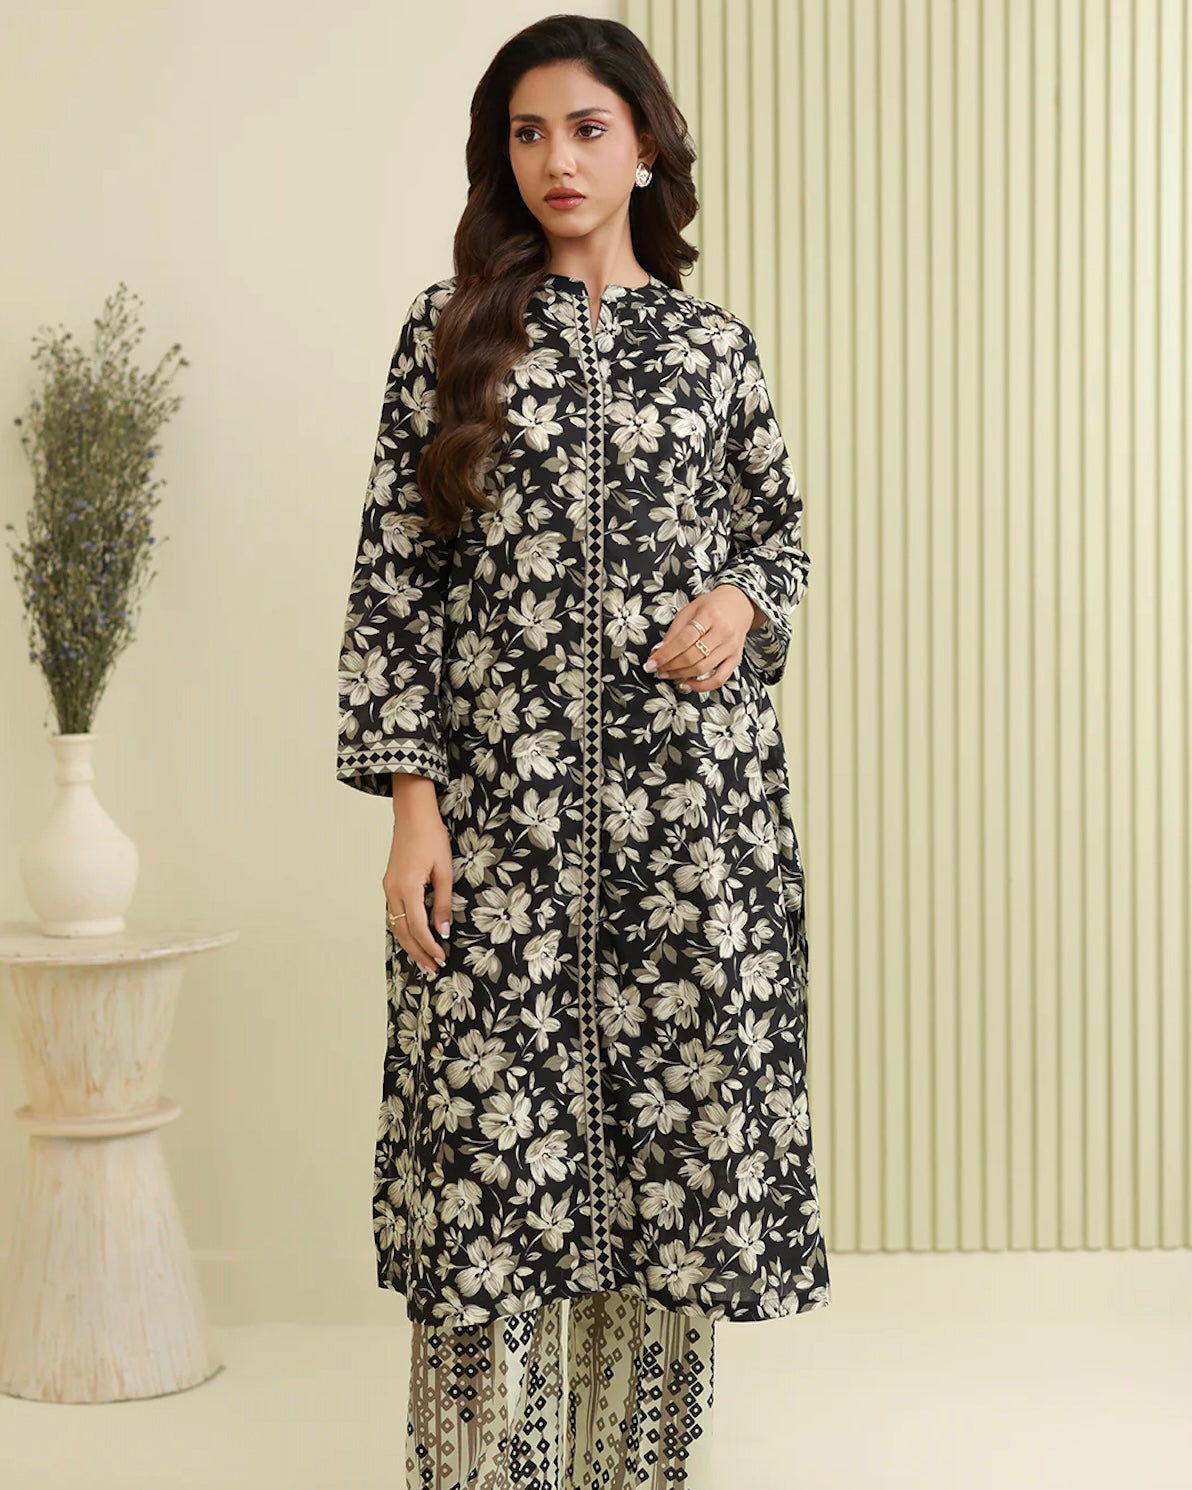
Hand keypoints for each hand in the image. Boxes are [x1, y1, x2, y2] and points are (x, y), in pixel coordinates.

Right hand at [384, 775, 451, 975]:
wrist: (413, 815)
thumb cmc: (431, 837)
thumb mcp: (444, 870)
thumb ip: (443, 903)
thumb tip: (443, 931)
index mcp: (407, 888)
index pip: (417, 927)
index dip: (429, 946)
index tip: (441, 958)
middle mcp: (393, 891)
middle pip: (402, 932)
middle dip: (418, 952)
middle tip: (433, 968)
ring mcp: (388, 888)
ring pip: (396, 925)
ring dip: (410, 944)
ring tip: (424, 959)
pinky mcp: (390, 884)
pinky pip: (394, 914)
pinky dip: (404, 929)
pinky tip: (414, 937)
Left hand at [644, 585, 761, 692]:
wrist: (740, 604)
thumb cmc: (712, 605)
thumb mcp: (690, 609)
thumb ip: (675, 630)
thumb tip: (659, 651)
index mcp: (709, 615)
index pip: (683, 639)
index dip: (665, 654)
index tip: (651, 662)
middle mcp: (722, 631)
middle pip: (692, 655)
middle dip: (670, 666)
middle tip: (656, 669)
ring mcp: (731, 647)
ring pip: (702, 668)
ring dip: (680, 675)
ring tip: (666, 674)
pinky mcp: (736, 658)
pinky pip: (720, 678)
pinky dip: (702, 686)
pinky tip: (687, 684)